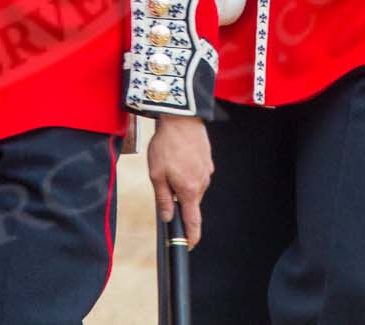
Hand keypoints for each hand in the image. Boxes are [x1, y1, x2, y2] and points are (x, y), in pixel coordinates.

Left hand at [146, 115, 211, 246]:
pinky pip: (197, 172)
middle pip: (191, 202)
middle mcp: (202, 184)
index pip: (193, 222)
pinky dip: (187, 170)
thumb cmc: (166, 146)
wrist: (181, 119)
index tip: (189, 246)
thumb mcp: (156, 174)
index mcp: (189, 190)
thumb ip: (163, 198)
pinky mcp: (208, 161)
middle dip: (178, 198)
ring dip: (182, 182)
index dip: (191, 237)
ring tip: (169, 163)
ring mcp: (207, 172)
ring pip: (193, 186)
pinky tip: (178, 157)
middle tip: (164, 181)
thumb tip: (166, 217)